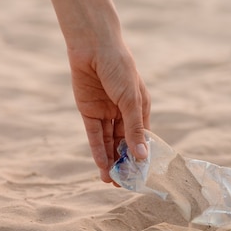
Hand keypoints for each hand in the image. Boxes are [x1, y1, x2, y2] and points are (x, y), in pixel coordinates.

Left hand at [68, 44, 150, 182]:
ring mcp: (106, 112)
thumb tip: (141, 156)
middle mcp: (124, 113)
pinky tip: (101, 164)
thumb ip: (134, 129)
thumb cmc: (120, 68)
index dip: (141, 156)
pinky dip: (98, 149)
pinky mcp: (88, 111)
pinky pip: (94, 135)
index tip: (141, 175)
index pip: (142, 138)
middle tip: (123, 184)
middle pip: (124, 143)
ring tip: (110, 181)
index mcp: (140, 108)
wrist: (94, 46)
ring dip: (110, 160)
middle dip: (124, 163)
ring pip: (109, 142)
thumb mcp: (131, 100)